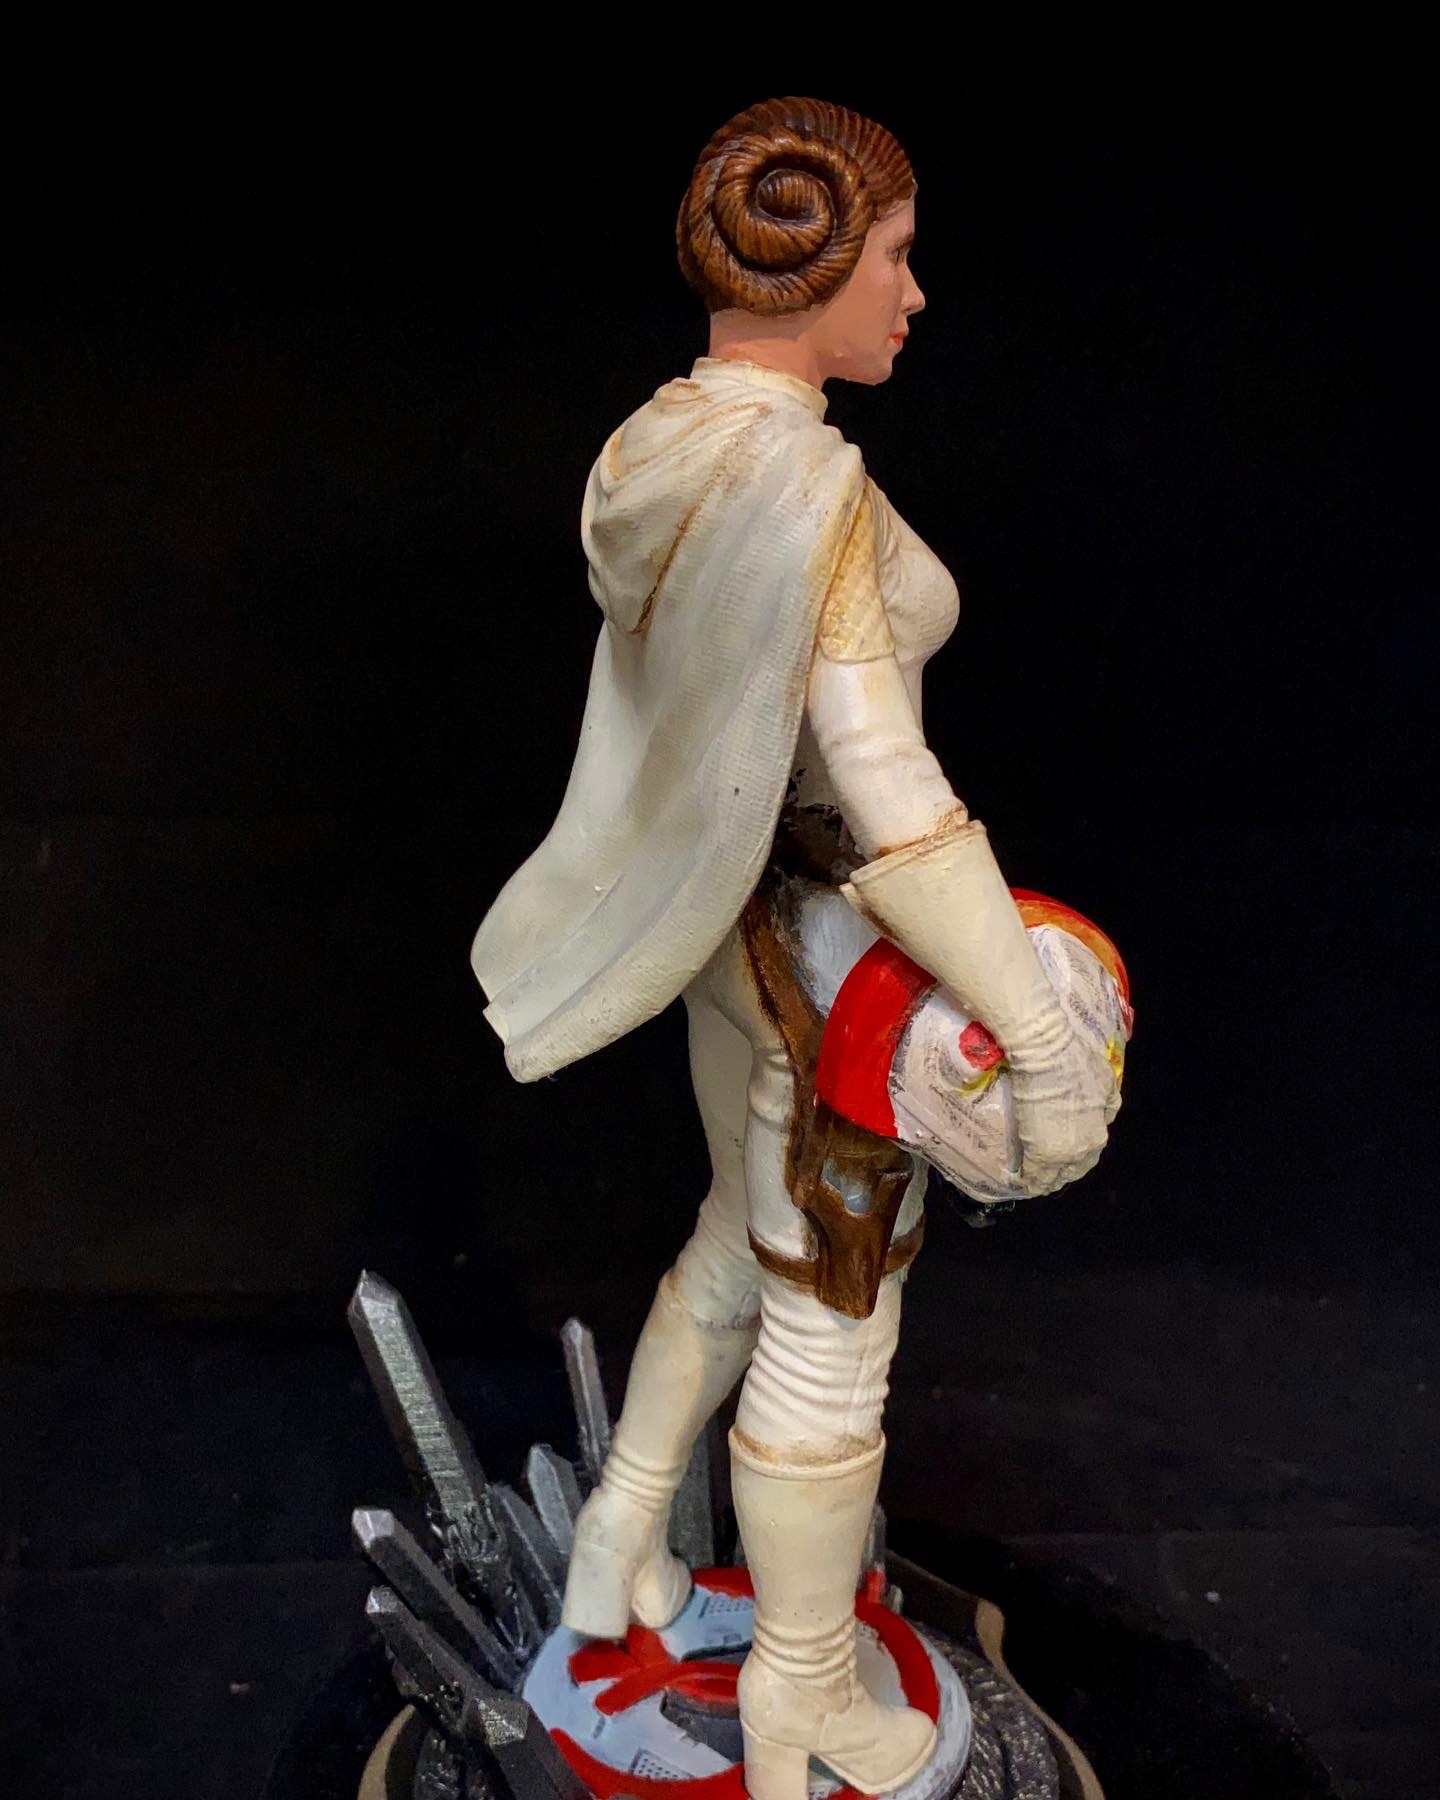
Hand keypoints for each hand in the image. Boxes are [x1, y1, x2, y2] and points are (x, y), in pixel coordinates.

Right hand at [1006, 1020, 1119, 1195]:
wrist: (1046, 1055)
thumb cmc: (1076, 1063)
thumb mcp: (1106, 1082)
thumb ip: (1106, 1106)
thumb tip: (1102, 1116)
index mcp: (1098, 1135)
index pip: (1088, 1159)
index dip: (1076, 1162)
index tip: (1066, 1162)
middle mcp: (1082, 1150)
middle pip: (1071, 1172)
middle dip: (1060, 1175)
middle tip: (1048, 1174)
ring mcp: (1060, 1154)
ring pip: (1051, 1177)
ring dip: (1043, 1180)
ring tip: (1033, 1181)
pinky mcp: (1037, 1153)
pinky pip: (1033, 1174)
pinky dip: (1028, 1179)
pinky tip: (1020, 1180)